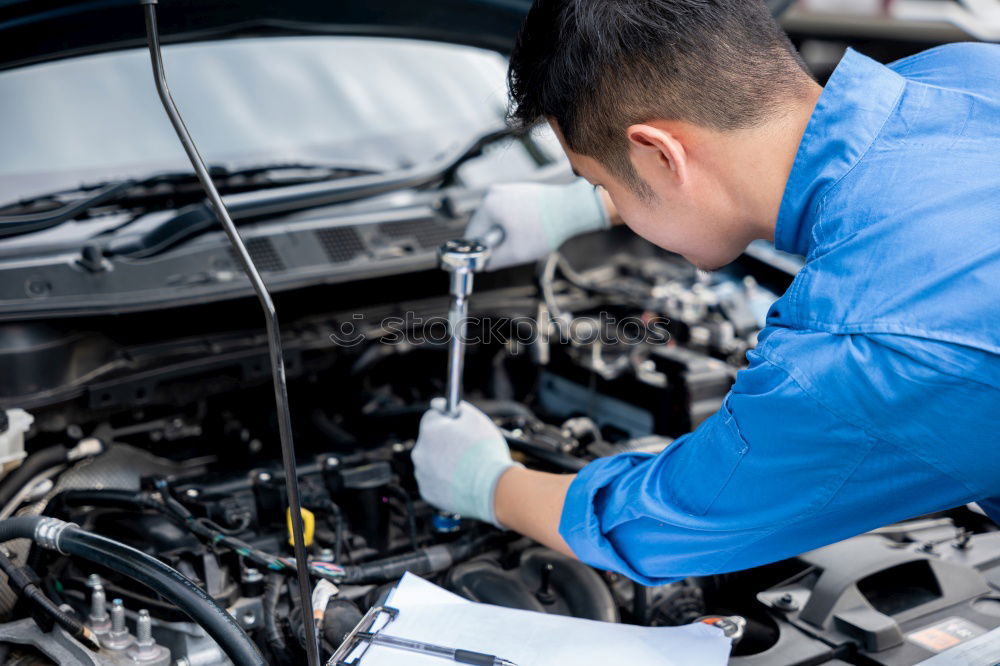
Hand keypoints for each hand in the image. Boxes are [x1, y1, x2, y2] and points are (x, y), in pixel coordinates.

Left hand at [412, 399, 521, 525]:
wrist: (492, 488)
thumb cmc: (485, 451)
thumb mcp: (476, 418)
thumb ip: (456, 407)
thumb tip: (439, 404)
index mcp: (430, 429)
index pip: (433, 416)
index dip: (449, 420)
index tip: (459, 426)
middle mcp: (420, 451)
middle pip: (431, 440)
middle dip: (445, 441)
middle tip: (466, 448)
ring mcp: (422, 473)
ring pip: (432, 461)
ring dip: (444, 461)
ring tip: (466, 467)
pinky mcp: (427, 492)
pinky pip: (434, 481)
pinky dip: (444, 480)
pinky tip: (461, 480)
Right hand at [466, 180, 610, 270]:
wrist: (573, 208)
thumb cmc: (544, 229)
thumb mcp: (514, 253)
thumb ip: (492, 261)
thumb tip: (481, 265)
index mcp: (487, 205)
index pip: (472, 235)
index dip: (481, 252)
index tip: (495, 259)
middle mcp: (493, 192)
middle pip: (484, 226)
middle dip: (497, 240)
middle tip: (516, 247)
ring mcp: (506, 189)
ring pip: (497, 220)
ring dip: (507, 233)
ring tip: (526, 236)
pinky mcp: (518, 190)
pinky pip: (508, 212)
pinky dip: (516, 223)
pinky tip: (531, 227)